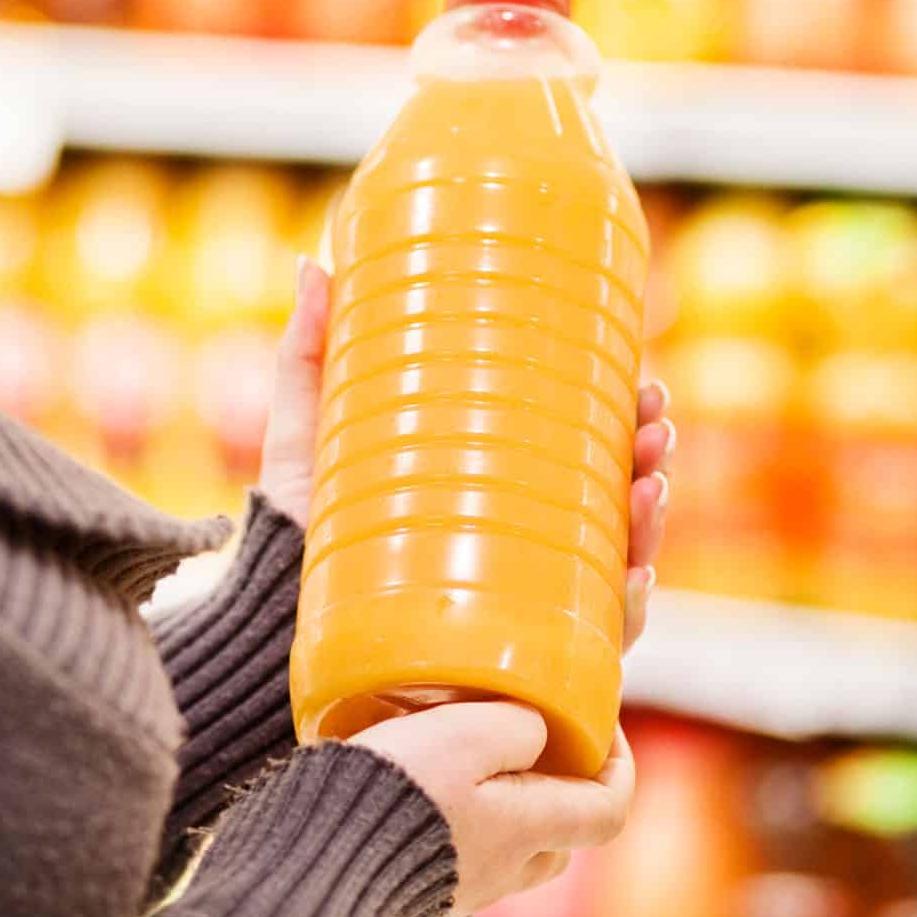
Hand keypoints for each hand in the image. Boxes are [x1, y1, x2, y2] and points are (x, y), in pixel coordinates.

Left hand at [260, 257, 675, 652]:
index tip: (644, 380)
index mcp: (490, 492)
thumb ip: (309, 355)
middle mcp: (516, 547)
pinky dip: (624, 612)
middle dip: (648, 459)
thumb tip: (315, 260)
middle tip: (654, 422)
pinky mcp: (506, 656)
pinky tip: (635, 581)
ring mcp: (517, 604)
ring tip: (650, 485)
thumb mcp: (308, 438)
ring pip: (614, 564)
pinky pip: (585, 643)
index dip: (624, 418)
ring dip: (651, 524)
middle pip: (610, 501)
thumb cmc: (292, 534)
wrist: (262, 632)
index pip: (578, 452)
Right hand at [352, 702, 634, 916]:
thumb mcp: (466, 732)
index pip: (610, 810)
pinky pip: (464, 849)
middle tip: (537, 729)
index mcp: (527, 828)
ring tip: (474, 746)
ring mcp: (464, 885)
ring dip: (509, 799)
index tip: (601, 721)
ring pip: (514, 844)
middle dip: (564, 781)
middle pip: (563, 832)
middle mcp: (504, 868)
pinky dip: (464, 814)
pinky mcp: (422, 887)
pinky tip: (427, 779)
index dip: (621, 763)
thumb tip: (537, 729)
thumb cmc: (396, 793)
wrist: (317, 860)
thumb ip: (518, 723)